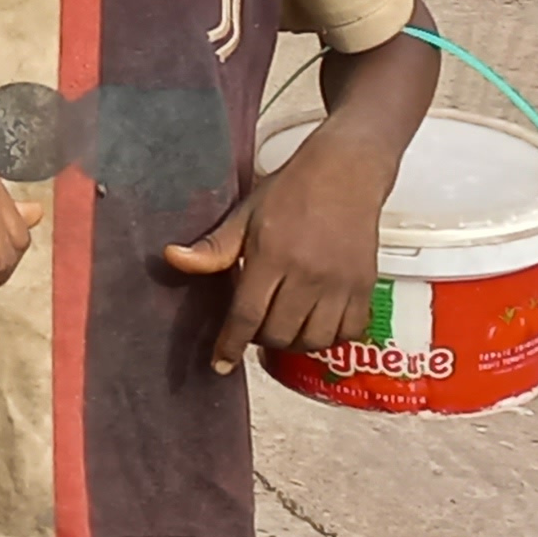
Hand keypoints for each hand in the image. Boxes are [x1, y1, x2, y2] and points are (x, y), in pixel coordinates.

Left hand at [166, 131, 390, 368]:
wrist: (346, 173)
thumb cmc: (291, 192)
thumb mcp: (245, 216)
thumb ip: (213, 248)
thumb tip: (172, 258)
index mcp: (272, 256)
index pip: (246, 315)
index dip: (230, 344)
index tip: (220, 363)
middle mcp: (309, 275)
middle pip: (279, 333)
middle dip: (259, 339)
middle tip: (254, 325)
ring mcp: (341, 284)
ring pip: (314, 340)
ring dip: (294, 342)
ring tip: (284, 325)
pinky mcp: (365, 286)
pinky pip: (349, 332)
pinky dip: (330, 337)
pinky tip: (315, 322)